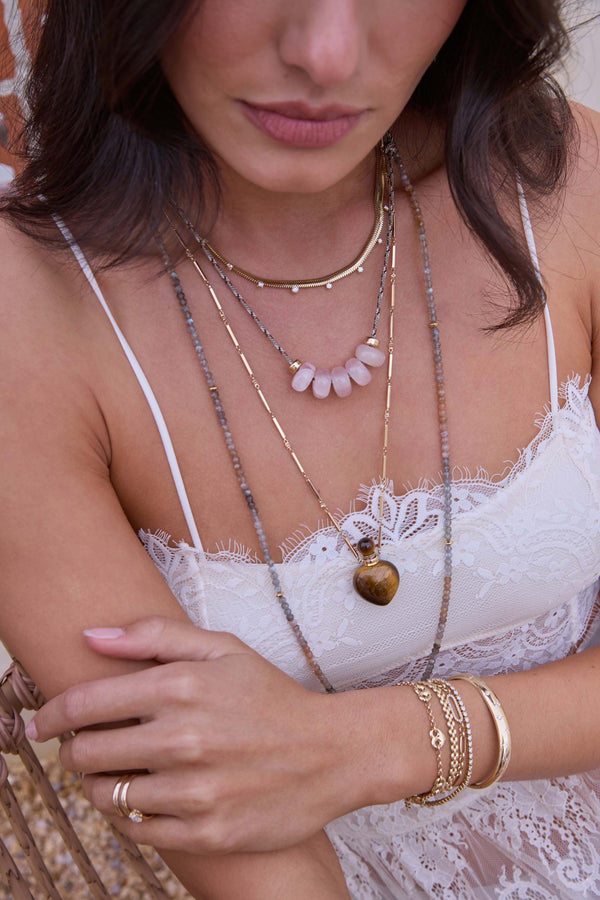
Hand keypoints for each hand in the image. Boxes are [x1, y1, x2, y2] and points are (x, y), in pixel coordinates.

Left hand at [26, 617, 366, 853]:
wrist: (331, 753)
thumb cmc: (271, 697)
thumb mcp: (222, 650)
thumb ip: (154, 636)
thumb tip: (91, 636)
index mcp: (181, 687)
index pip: (85, 704)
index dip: (53, 714)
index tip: (44, 723)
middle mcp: (183, 740)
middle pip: (85, 753)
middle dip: (76, 749)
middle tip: (89, 746)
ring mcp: (194, 791)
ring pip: (106, 795)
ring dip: (101, 784)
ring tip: (119, 772)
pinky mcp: (207, 832)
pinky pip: (138, 831)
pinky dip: (131, 816)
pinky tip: (147, 799)